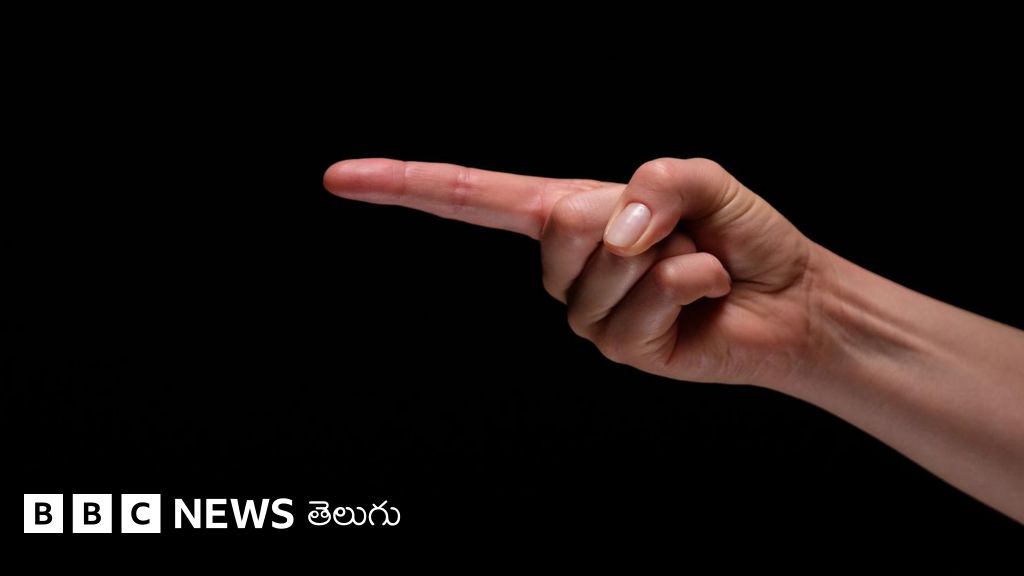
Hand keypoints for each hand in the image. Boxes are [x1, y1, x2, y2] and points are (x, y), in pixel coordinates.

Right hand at [324, 158, 819, 387]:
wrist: (789, 299)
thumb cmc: (741, 235)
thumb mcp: (701, 180)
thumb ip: (655, 181)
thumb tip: (611, 229)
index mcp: (566, 213)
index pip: (471, 198)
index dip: (405, 186)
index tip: (340, 180)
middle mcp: (566, 266)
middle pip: (560, 225)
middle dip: (629, 214)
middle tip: (673, 229)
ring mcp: (588, 314)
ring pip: (610, 267)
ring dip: (672, 254)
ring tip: (694, 264)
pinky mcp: (620, 350)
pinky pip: (647, 302)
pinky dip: (691, 285)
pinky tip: (704, 297)